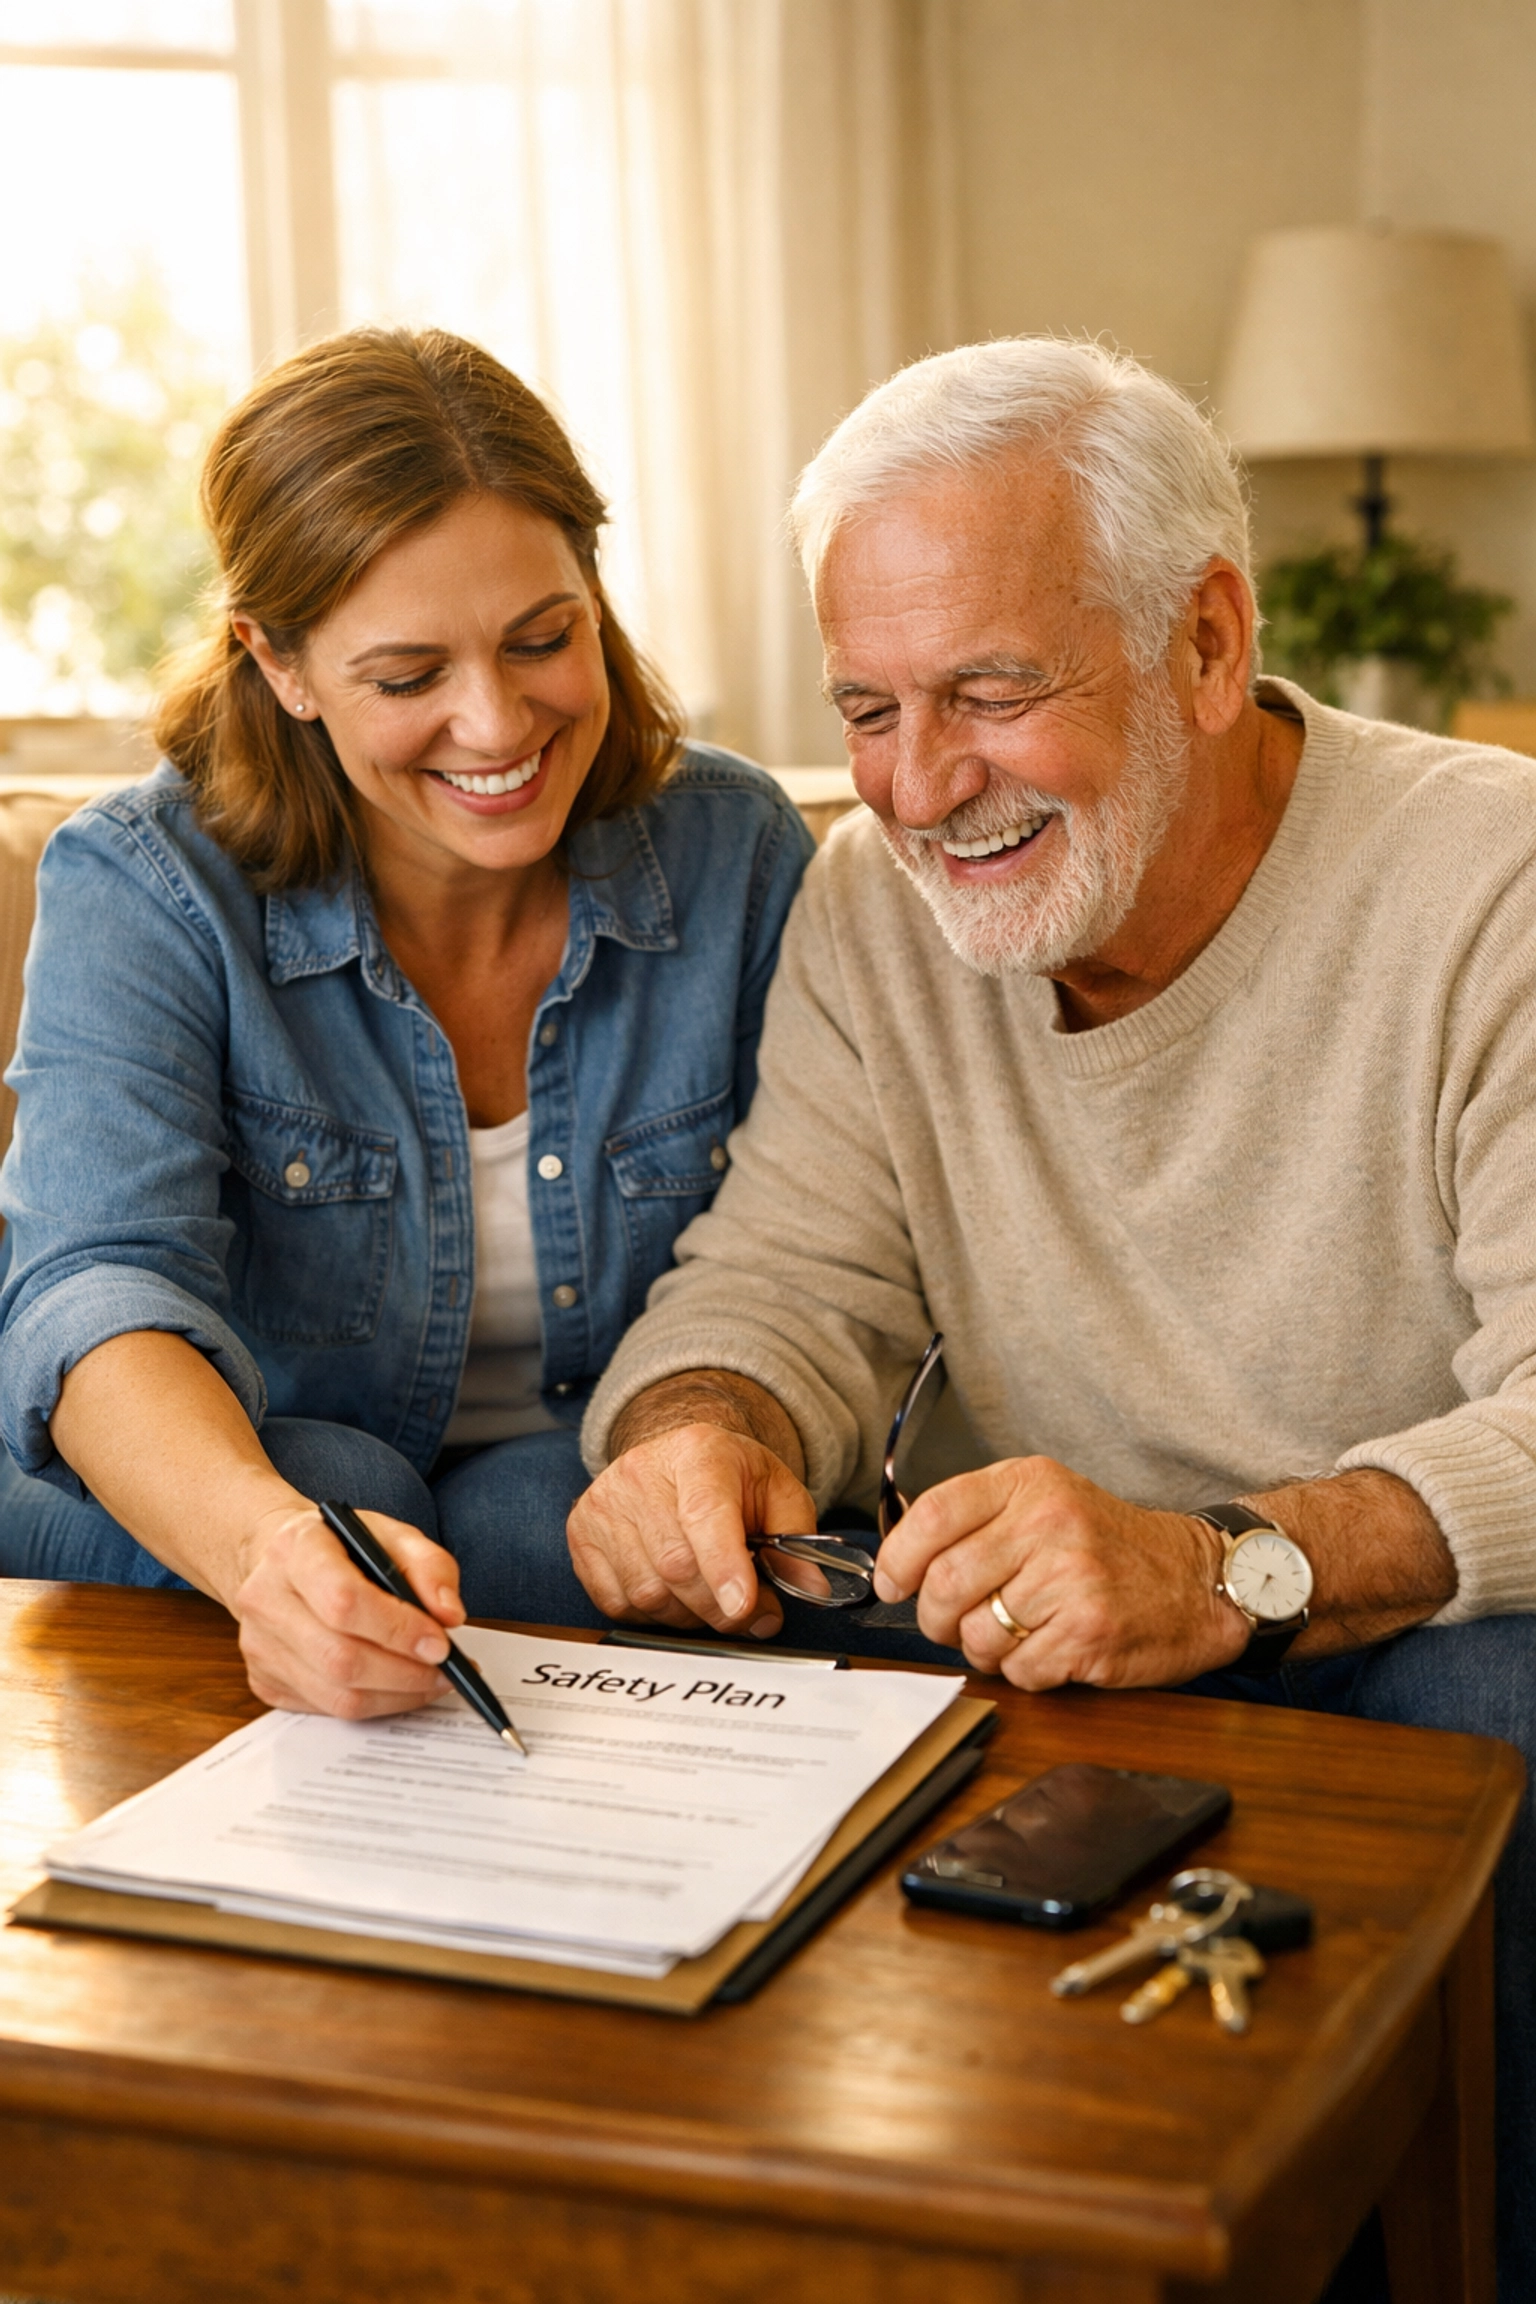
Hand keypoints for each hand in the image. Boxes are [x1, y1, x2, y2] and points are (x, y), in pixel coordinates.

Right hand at [231, 1501, 465, 1718]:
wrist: (281, 1560)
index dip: (397, 1629)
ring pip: (336, 1694)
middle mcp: (265, 1598)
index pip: (344, 1601)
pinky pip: (326, 1709)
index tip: (440, 1643)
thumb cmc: (340, 1547)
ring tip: (432, 1681)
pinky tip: (399, 1687)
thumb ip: (429, 1566)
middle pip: (340, 1657)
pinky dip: (374, 1705)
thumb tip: (449, 1616)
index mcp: (295, 1550)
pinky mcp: (263, 1680)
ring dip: (396, 1695)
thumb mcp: (391, 1535)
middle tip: (447, 1671)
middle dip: (405, 1673)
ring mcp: (258, 1645)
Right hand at [568, 1422, 817, 1635]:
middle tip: (751, 1612)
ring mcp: (604, 1503)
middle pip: (678, 1566)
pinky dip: (652, 1613)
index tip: (743, 1606)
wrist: (677, 1457)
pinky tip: (673, 1591)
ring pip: (647, 1592)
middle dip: (720, 1607)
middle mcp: (641, 1472)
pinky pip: (617, 1602)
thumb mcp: (777, 1493)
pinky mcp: (580, 1533)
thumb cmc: (730, 1478)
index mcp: (699, 1452)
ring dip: (688, 1614)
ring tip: (710, 1594)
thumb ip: (795, 1541)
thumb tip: (810, 1588)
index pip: (706, 1515)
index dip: (725, 1566)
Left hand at [872, 1456, 1248, 1688]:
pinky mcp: (1090, 1631)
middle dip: (936, 1618)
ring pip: (976, 1635)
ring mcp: (1071, 1579)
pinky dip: (1026, 1671)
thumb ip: (979, 1518)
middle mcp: (1048, 1523)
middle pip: (944, 1584)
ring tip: (1017, 1633)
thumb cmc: (1110, 1546)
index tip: (893, 1583)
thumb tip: (901, 1560)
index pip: (932, 1515)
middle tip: (953, 1623)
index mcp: (1028, 1483)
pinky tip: (1052, 1649)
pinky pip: (1019, 1670)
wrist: (1197, 1578)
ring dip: (985, 1648)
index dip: (898, 1558)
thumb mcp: (1046, 1501)